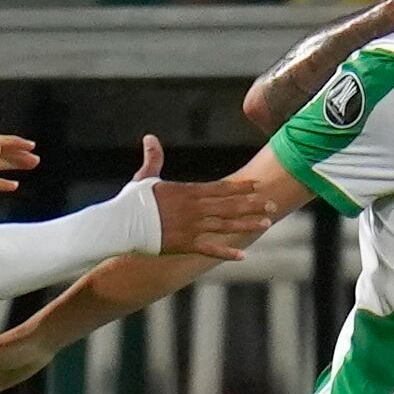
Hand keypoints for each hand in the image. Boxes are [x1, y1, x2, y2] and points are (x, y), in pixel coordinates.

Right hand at [139, 138, 274, 259]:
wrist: (121, 224)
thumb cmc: (132, 202)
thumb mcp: (145, 178)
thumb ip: (153, 159)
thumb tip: (149, 137)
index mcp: (188, 192)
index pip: (221, 188)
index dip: (241, 187)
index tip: (258, 185)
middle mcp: (195, 208)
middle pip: (229, 205)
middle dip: (252, 205)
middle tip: (272, 205)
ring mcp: (191, 227)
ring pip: (226, 225)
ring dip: (247, 224)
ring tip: (266, 224)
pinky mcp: (185, 244)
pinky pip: (210, 249)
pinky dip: (226, 252)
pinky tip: (243, 256)